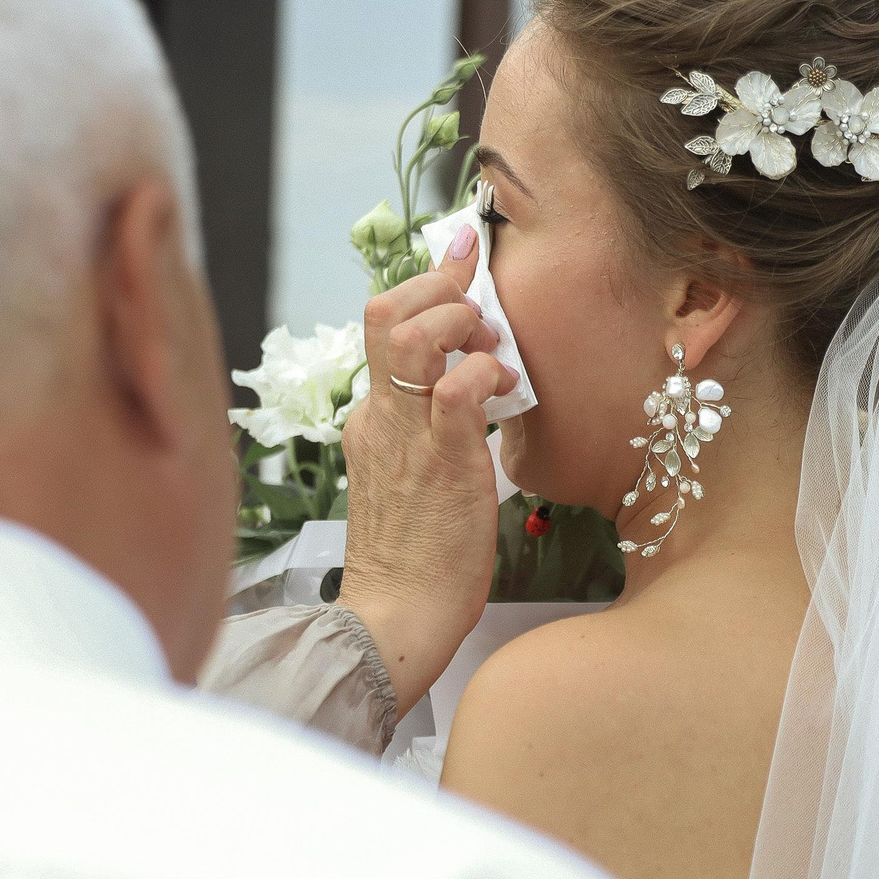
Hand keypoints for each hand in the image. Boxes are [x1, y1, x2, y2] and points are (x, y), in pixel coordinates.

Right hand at [338, 218, 515, 711]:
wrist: (396, 618)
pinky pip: (457, 391)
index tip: (463, 261)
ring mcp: (405, 438)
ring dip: (460, 320)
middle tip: (481, 294)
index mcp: (373, 418)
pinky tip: (505, 388)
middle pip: (386, 312)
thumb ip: (437, 432)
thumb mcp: (419, 478)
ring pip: (413, 337)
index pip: (385, 326)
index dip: (424, 285)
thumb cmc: (418, 559)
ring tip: (492, 343)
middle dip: (438, 284)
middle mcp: (380, 417)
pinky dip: (484, 372)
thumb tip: (476, 397)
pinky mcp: (440, 464)